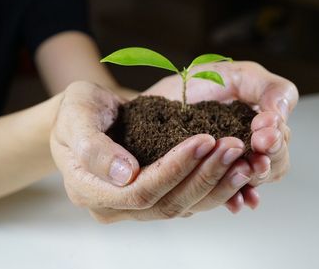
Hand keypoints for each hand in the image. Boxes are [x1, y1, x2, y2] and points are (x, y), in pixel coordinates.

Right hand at [51, 81, 256, 221]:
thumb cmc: (76, 111)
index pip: (139, 191)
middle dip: (204, 176)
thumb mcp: (75, 116)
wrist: (84, 116)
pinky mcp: (154, 198)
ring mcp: (135, 206)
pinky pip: (187, 200)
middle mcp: (114, 207)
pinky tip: (235, 168)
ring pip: (182, 207)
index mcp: (89, 190)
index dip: (175, 169)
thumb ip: (93, 146)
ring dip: (216, 185)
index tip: (203, 139)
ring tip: (243, 160)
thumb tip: (126, 174)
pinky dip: (214, 187)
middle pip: (166, 204)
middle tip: (233, 147)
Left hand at [144, 61, 298, 211]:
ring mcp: (226, 169)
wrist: (154, 99)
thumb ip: (270, 88)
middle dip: (270, 155)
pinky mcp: (201, 182)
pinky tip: (237, 202)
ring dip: (252, 176)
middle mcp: (247, 152)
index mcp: (259, 129)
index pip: (281, 141)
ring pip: (250, 181)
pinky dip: (233, 199)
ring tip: (246, 168)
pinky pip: (221, 198)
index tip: (264, 124)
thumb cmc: (195, 85)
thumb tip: (283, 113)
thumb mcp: (238, 76)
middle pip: (273, 166)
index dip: (277, 136)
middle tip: (260, 142)